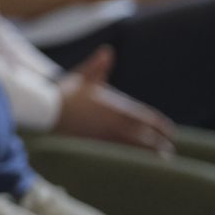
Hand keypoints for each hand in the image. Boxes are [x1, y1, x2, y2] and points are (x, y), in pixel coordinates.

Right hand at [55, 46, 176, 152]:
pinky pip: (118, 153)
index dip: (159, 125)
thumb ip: (98, 66)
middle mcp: (112, 122)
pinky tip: (135, 163)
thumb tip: (108, 51)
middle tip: (168, 152)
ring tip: (159, 160)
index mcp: (114, 106)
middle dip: (157, 144)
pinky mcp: (94, 145)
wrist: (45, 110)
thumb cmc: (64, 93)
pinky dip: (130, 158)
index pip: (144, 117)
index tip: (170, 132)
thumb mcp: (82, 76)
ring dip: (147, 154)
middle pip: (142, 135)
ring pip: (132, 147)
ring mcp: (104, 135)